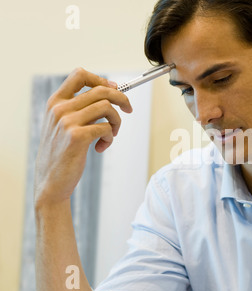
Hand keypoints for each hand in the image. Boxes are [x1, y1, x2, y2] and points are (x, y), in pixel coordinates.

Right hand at [34, 67, 132, 208]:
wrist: (50, 182)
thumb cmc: (61, 153)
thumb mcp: (61, 125)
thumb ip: (77, 109)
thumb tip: (108, 91)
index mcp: (55, 102)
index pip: (80, 75)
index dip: (101, 79)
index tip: (114, 89)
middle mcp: (60, 109)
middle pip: (101, 90)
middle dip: (121, 98)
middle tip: (129, 109)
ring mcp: (67, 122)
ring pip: (107, 108)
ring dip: (116, 121)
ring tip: (111, 135)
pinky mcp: (78, 137)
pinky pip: (106, 127)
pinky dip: (110, 137)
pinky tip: (101, 147)